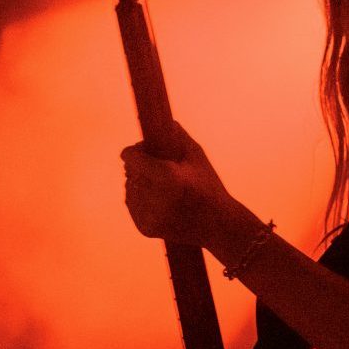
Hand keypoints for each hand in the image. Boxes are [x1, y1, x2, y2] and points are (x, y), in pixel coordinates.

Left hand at [121, 121, 237, 248]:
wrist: (218, 226)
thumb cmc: (209, 187)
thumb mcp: (197, 157)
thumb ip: (177, 136)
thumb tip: (162, 120)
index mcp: (168, 177)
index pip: (131, 158)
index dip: (134, 152)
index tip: (139, 151)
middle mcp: (155, 197)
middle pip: (130, 172)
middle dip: (140, 168)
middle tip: (157, 169)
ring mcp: (149, 215)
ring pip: (130, 188)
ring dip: (139, 183)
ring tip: (161, 186)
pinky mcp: (145, 228)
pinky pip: (132, 205)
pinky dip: (141, 200)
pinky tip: (159, 201)